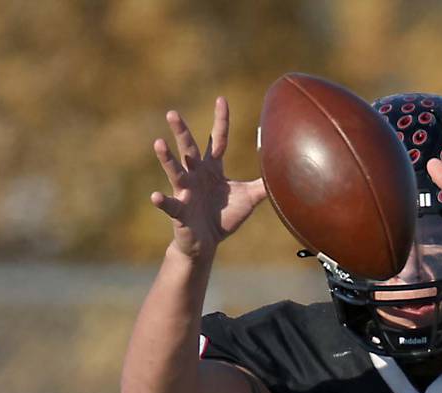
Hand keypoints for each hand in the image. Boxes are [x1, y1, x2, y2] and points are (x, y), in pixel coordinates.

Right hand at [151, 97, 266, 260]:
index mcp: (212, 168)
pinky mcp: (179, 212)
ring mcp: (185, 192)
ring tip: (159, 143)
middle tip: (172, 113)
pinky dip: (163, 201)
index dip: (221, 121)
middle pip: (189, 149)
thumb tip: (286, 172)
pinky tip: (156, 196)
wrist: (206, 243)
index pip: (217, 139)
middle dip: (181, 131)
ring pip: (175, 171)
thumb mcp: (249, 199)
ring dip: (167, 159)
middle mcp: (196, 175)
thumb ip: (264, 184)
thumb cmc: (224, 217)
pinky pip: (170, 205)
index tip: (222, 99)